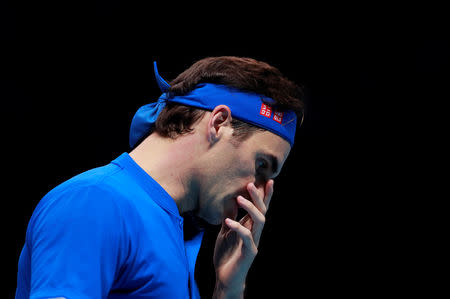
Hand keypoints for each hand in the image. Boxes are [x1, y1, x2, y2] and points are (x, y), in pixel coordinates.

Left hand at [212, 179, 273, 297]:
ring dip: (251, 208)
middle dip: (258, 197)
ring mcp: (254, 242)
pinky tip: (227, 222)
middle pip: (262, 211)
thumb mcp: (225, 232)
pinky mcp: (249, 252)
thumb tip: (230, 200)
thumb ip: (230, 217)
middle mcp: (255, 233)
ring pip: (259, 221)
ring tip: (240, 198)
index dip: (265, 195)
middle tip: (250, 184)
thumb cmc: (226, 255)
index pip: (260, 208)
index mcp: (250, 227)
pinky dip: (238, 227)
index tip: (268, 180)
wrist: (225, 278)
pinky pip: (247, 237)